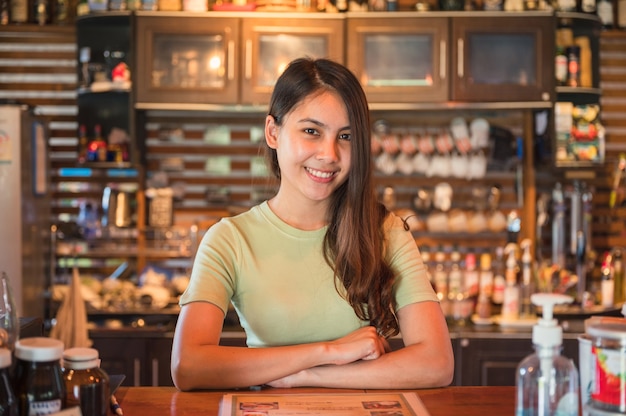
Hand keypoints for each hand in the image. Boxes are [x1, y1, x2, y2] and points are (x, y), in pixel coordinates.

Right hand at [267, 327, 388, 387]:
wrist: (333, 351)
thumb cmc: (343, 351)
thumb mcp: (358, 346)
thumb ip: (369, 345)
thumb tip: (383, 353)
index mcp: (370, 329)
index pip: (383, 346)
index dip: (375, 354)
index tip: (361, 354)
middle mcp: (373, 330)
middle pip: (385, 350)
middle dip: (375, 356)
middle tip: (359, 354)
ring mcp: (374, 336)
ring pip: (381, 355)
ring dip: (371, 358)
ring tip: (358, 354)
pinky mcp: (373, 343)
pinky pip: (377, 357)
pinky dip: (368, 359)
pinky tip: (358, 355)